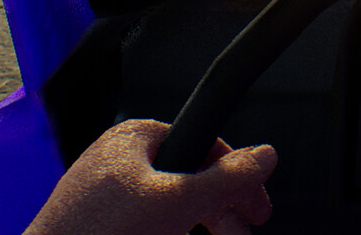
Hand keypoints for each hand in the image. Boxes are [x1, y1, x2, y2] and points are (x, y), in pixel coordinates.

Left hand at [25, 119, 275, 234]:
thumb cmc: (98, 234)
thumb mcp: (178, 202)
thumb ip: (227, 178)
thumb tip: (265, 155)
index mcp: (134, 137)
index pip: (204, 145)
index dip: (237, 178)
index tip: (257, 209)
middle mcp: (118, 159)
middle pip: (189, 179)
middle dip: (220, 211)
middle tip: (242, 234)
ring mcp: (104, 195)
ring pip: (168, 207)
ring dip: (197, 226)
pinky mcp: (95, 225)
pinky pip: (143, 224)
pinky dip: (167, 233)